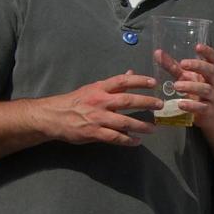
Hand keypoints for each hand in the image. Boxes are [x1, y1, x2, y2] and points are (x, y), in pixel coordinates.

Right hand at [39, 72, 160, 145]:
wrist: (54, 117)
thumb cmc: (75, 101)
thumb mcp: (93, 88)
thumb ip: (113, 84)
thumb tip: (131, 72)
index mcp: (99, 88)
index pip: (122, 81)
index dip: (139, 80)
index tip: (154, 82)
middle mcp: (99, 101)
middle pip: (126, 101)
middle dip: (145, 103)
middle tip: (159, 105)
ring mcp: (97, 118)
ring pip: (123, 122)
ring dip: (140, 125)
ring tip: (153, 128)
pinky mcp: (94, 133)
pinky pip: (114, 137)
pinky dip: (127, 140)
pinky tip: (137, 141)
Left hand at [158, 43, 213, 126]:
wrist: (211, 113)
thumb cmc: (196, 91)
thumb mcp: (185, 77)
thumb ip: (172, 66)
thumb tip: (158, 53)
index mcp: (207, 72)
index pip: (213, 59)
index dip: (207, 51)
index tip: (197, 46)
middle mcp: (212, 82)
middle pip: (211, 70)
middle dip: (198, 66)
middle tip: (183, 64)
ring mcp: (212, 96)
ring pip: (206, 89)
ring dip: (191, 86)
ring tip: (176, 86)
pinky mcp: (208, 110)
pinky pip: (202, 107)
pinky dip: (192, 106)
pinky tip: (181, 104)